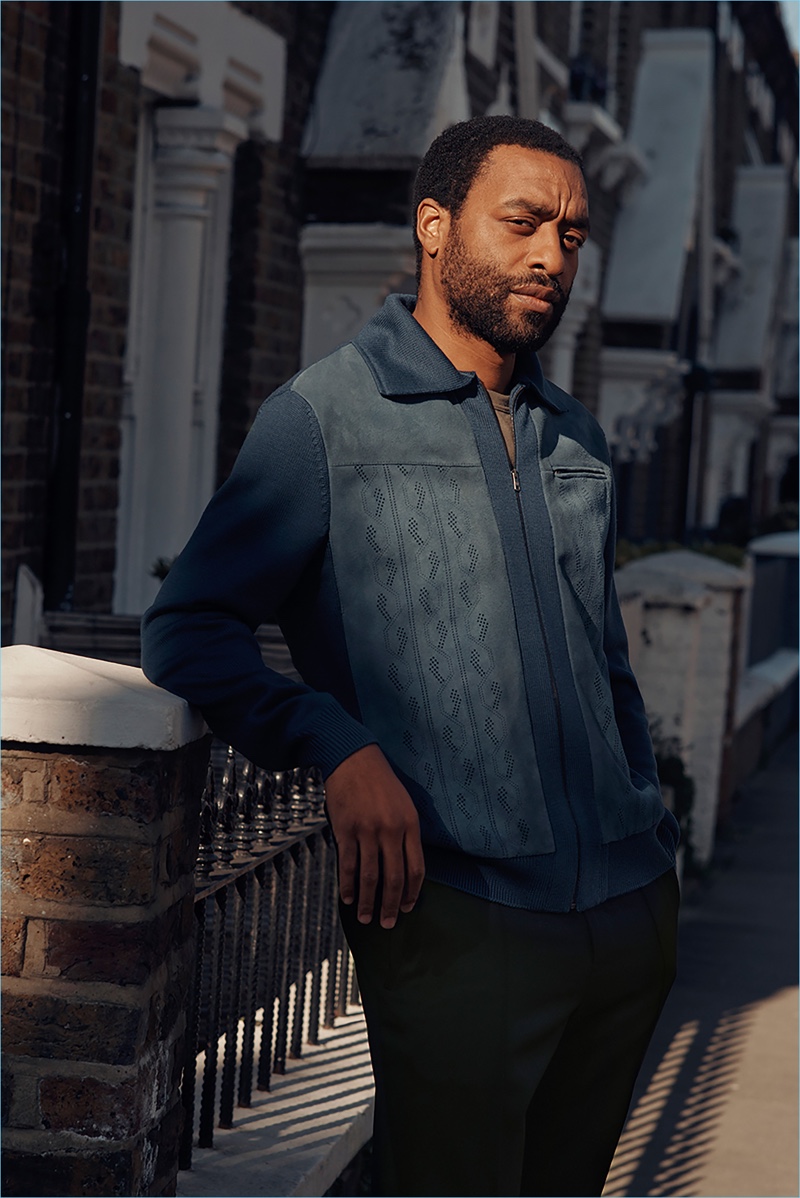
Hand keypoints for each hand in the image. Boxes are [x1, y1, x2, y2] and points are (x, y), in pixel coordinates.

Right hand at [324, 744, 424, 928]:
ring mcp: (367, 830)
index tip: (406, 908)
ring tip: (366, 918)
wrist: (353, 759)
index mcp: (410, 824)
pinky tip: (348, 898)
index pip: (416, 868)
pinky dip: (348, 885)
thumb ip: (407, 833)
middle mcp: (391, 830)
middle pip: (393, 878)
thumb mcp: (405, 804)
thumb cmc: (380, 782)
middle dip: (390, 905)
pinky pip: (347, 865)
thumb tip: (407, 868)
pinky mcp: (345, 830)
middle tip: (387, 923)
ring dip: (368, 901)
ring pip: (369, 876)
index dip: (411, 893)